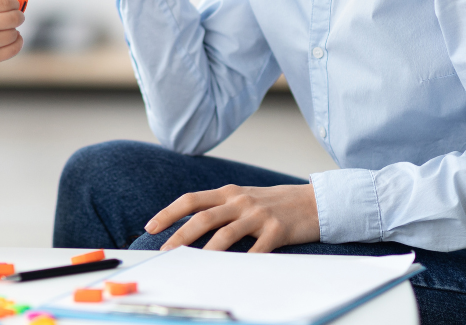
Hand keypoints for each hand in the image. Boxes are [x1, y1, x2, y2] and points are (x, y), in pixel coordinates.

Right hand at [0, 0, 23, 78]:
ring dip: (14, 32)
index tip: (15, 6)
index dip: (14, 4)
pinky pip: (13, 48)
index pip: (5, 2)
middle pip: (13, 17)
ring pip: (14, 33)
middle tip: (18, 18)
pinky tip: (14, 39)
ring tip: (6, 31)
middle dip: (19, 16)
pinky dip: (17, 43)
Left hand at [144, 184, 320, 252]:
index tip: (151, 227)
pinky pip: (257, 250)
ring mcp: (259, 215)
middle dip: (180, 236)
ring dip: (207, 252)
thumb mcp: (244, 198)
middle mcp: (241, 201)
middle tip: (165, 252)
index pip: (191, 200)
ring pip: (226, 234)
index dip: (169, 213)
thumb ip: (220, 208)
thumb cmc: (274, 204)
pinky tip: (233, 273)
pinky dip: (244, 262)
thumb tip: (189, 227)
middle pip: (204, 217)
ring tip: (193, 266)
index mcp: (229, 193)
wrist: (314, 202)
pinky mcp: (277, 230)